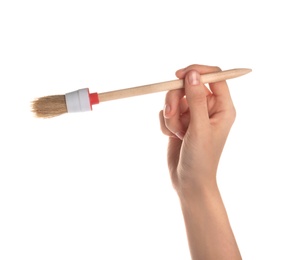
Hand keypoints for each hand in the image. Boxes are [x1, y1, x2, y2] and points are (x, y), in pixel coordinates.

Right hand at [159, 64, 235, 196]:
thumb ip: (197, 100)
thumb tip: (192, 74)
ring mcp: (193, 115)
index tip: (179, 75)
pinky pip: (167, 111)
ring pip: (175, 99)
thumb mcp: (199, 128)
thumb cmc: (201, 158)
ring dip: (171, 116)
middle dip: (176, 100)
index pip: (214, 77)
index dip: (197, 72)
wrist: (188, 181)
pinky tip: (172, 137)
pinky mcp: (180, 122)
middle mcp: (208, 108)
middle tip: (172, 115)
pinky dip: (166, 123)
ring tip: (177, 133)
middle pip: (188, 86)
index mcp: (222, 108)